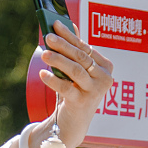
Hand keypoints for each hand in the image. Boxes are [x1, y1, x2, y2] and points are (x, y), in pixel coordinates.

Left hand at [38, 21, 116, 147]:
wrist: (73, 122)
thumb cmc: (74, 92)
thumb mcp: (76, 71)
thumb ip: (75, 50)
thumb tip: (68, 26)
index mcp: (105, 67)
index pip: (85, 47)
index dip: (69, 35)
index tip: (55, 24)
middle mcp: (104, 78)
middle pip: (80, 57)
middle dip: (63, 45)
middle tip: (48, 37)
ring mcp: (95, 91)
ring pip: (75, 71)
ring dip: (58, 60)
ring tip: (44, 53)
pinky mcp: (82, 103)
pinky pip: (66, 88)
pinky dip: (53, 80)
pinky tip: (42, 74)